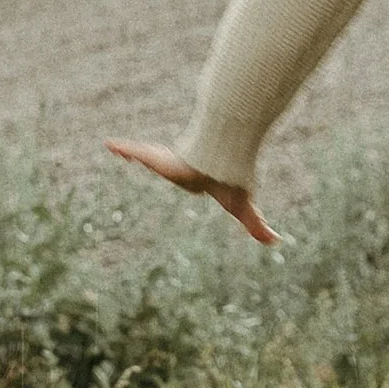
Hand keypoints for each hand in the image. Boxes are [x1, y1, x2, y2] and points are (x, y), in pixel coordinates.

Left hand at [105, 139, 277, 243]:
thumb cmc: (230, 182)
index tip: (183, 173)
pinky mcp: (155, 157)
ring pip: (149, 155)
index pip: (189, 176)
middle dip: (158, 160)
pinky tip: (111, 145)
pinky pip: (135, 150)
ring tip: (121, 149)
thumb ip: (258, 225)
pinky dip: (123, 148)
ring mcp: (166, 160)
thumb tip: (278, 242)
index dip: (185, 175)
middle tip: (150, 158)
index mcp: (197, 178)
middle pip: (167, 163)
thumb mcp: (244, 209)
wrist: (219, 164)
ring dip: (136, 152)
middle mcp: (181, 166)